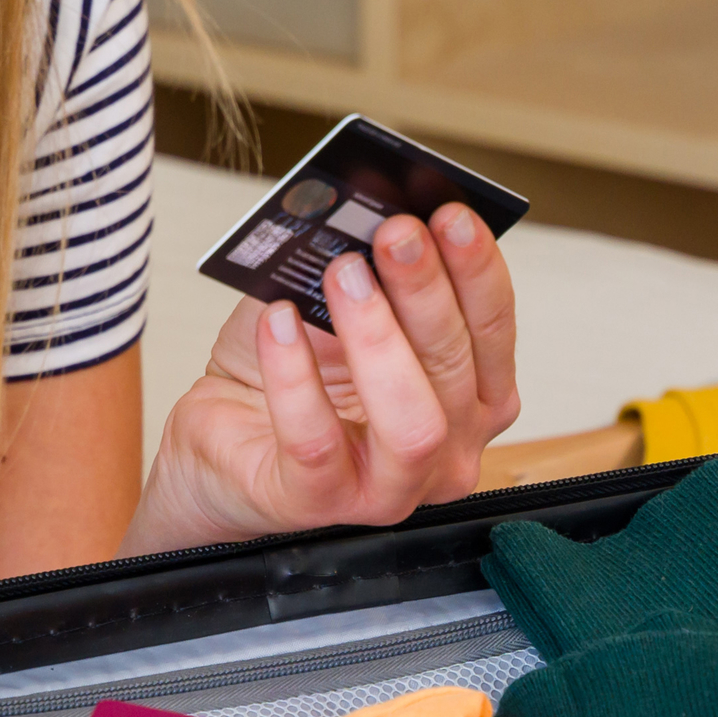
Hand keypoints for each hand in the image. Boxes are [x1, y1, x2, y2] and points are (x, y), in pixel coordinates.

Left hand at [126, 203, 522, 554]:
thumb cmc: (289, 375)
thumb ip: (360, 270)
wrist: (224, 436)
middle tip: (396, 233)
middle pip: (456, 369)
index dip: (478, 270)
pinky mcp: (319, 504)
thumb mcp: (331, 308)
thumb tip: (369, 212)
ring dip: (378, 338)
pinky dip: (294, 375)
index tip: (453, 215)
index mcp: (468, 398)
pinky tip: (278, 322)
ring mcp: (389, 487)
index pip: (493, 332)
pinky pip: (317, 441)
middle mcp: (445, 450)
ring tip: (342, 275)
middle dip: (427, 292)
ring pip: (412, 423)